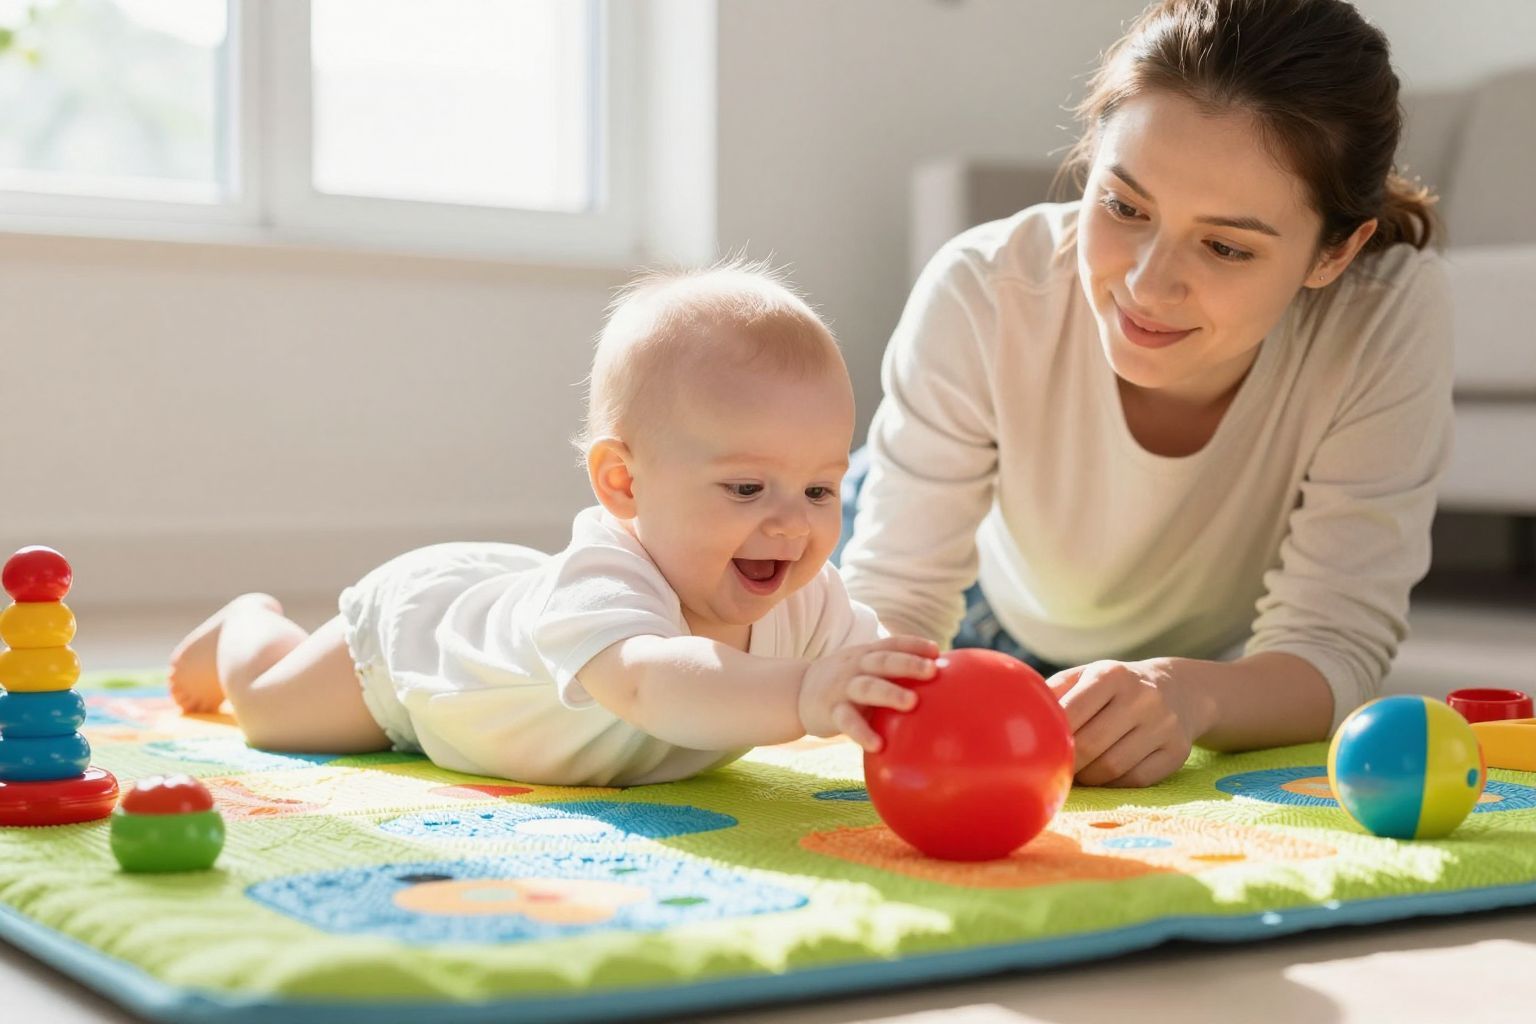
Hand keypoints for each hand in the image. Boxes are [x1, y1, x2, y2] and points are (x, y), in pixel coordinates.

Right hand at [798, 635, 938, 752]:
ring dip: (889, 693)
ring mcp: (842, 688)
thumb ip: (892, 675)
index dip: (913, 645)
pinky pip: (847, 721)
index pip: (891, 644)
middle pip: (882, 661)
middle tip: (931, 671)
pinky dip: (862, 732)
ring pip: (867, 687)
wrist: (797, 692)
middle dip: (907, 663)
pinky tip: (878, 745)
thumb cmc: (845, 683)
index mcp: (866, 654)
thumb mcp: (864, 670)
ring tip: (911, 703)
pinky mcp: (831, 711)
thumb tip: (940, 688)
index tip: (936, 651)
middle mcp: (855, 666)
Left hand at [1046, 658, 1210, 786]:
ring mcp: (1164, 725)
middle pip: (1090, 746)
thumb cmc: (1116, 686)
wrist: (1179, 689)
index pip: (1071, 713)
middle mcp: (1142, 698)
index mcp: (1111, 674)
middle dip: (1067, 763)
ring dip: (1088, 777)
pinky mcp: (1178, 752)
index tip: (1037, 751)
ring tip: (1078, 772)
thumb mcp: (1087, 675)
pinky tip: (1103, 776)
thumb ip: (1054, 692)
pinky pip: (1135, 780)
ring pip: (1112, 768)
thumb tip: (1021, 717)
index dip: (1050, 738)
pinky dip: (1113, 784)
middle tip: (1054, 770)